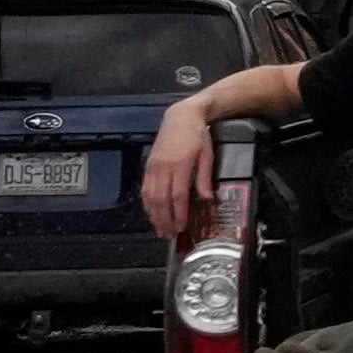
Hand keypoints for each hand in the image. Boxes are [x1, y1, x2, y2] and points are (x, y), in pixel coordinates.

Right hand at [139, 104, 212, 242]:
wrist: (180, 117)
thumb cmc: (197, 135)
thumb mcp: (207, 155)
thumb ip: (204, 178)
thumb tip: (206, 199)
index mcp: (180, 164)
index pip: (178, 195)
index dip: (179, 213)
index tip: (182, 227)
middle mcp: (163, 167)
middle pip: (161, 199)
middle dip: (165, 220)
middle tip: (169, 235)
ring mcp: (153, 166)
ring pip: (150, 196)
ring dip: (154, 215)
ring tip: (160, 229)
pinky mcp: (148, 166)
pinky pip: (145, 189)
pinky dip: (147, 204)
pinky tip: (152, 213)